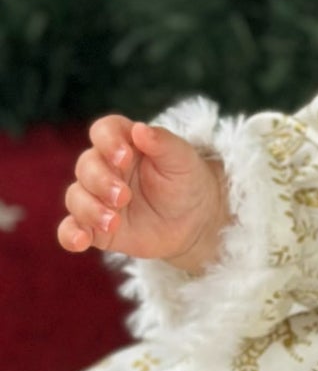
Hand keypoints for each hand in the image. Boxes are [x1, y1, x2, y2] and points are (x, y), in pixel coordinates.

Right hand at [58, 115, 228, 272]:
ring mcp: (97, 197)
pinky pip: (70, 229)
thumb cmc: (186, 181)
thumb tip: (139, 129)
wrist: (193, 220)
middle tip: (124, 197)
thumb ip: (162, 142)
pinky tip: (82, 241)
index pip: (104, 131)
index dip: (107, 141)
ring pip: (75, 197)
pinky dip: (70, 235)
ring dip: (89, 209)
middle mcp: (105, 167)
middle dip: (101, 181)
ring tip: (113, 223)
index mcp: (125, 144)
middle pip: (86, 166)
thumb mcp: (182, 159)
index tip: (124, 157)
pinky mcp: (93, 226)